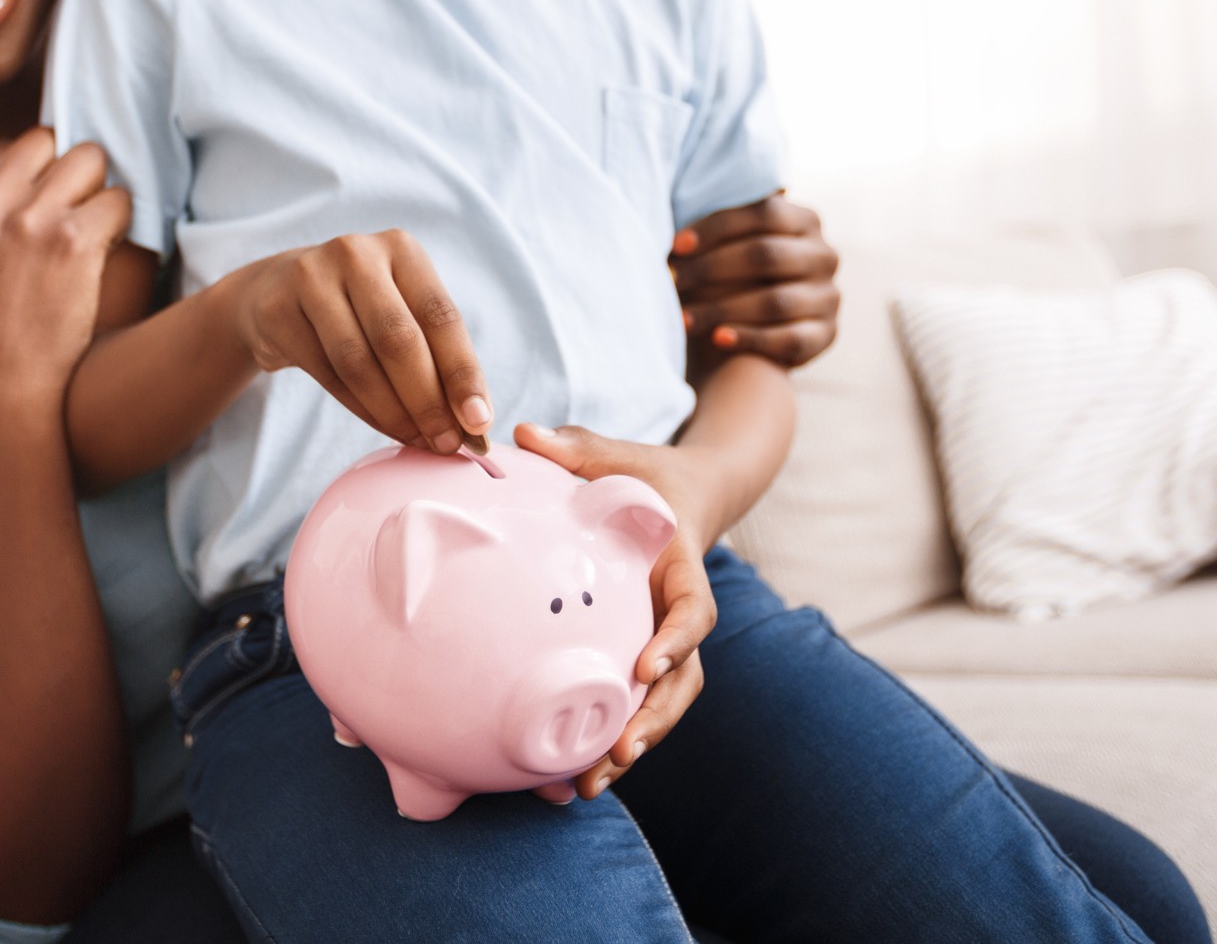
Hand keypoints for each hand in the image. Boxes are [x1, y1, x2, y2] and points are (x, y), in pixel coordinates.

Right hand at [0, 129, 131, 407]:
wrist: (0, 387)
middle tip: (81, 208)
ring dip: (102, 190)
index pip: (5, 150)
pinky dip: (124, 221)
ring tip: (98, 227)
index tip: (49, 198)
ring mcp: (31, 220)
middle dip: (72, 169)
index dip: (36, 170)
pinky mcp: (73, 241)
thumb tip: (14, 186)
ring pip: (89, 159)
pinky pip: (120, 199)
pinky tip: (111, 248)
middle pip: (48, 141)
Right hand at [224, 229, 492, 453]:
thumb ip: (437, 355)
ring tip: (419, 441)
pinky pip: (327, 374)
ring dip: (395, 413)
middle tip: (448, 443)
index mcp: (401, 249)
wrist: (275, 292)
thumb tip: (475, 423)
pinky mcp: (278, 311)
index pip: (441, 316)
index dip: (463, 373)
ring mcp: (311, 279)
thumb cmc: (359, 307)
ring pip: (359, 362)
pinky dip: (362, 409)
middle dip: (428, 400)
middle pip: (399, 339)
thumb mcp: (401, 308)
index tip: (479, 422)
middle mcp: (356, 255)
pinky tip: (384, 427)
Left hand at [514, 422, 718, 799]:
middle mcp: (679, 611)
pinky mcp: (641, 653)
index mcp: (682, 566)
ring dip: (634, 743)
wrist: (683, 495)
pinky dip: (610, 738)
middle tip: (618, 754)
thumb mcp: (615, 454)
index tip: (645, 665)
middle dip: (655, 719)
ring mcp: (665, 638)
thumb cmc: (644, 474)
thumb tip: (522, 433)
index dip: (676, 639)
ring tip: (591, 784)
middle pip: (683, 678)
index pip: (694, 609)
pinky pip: (633, 702)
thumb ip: (576, 447)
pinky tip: (571, 776)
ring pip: (663, 702)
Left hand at [672, 195, 839, 368]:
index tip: (676, 246)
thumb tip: (676, 238)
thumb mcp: (735, 244)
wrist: (762, 327)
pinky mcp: (827, 334)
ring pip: (774, 301)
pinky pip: (789, 339)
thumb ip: (718, 230)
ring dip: (722, 309)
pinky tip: (717, 339)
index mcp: (805, 220)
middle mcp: (824, 255)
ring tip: (683, 317)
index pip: (763, 213)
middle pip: (766, 255)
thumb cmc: (736, 275)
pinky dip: (750, 338)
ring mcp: (829, 296)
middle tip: (675, 281)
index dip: (716, 227)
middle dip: (712, 268)